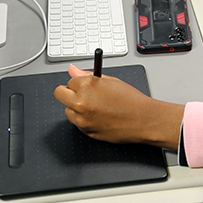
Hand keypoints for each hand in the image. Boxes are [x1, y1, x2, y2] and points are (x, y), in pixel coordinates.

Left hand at [54, 64, 183, 147]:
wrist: (143, 120)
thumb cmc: (130, 100)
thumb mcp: (110, 81)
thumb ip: (87, 75)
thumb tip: (72, 70)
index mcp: (87, 87)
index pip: (69, 80)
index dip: (79, 82)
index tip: (86, 84)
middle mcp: (80, 103)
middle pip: (59, 94)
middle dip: (69, 92)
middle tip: (82, 94)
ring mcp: (82, 120)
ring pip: (67, 110)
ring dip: (76, 107)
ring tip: (96, 106)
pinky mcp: (85, 132)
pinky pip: (77, 123)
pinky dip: (84, 119)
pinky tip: (100, 116)